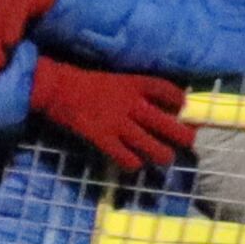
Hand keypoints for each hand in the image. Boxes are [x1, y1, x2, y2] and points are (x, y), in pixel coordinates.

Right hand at [34, 58, 193, 174]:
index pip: (168, 91)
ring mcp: (117, 123)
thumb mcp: (116, 79)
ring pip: (150, 145)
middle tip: (189, 141)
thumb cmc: (84, 83)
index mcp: (135, 84)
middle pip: (167, 123)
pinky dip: (132, 164)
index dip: (181, 101)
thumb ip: (136, 90)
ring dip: (163, 155)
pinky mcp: (101, 137)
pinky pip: (124, 157)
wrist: (56, 88)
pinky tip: (133, 164)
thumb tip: (156, 104)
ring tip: (166, 158)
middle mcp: (132, 104)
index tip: (183, 109)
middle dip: (183, 135)